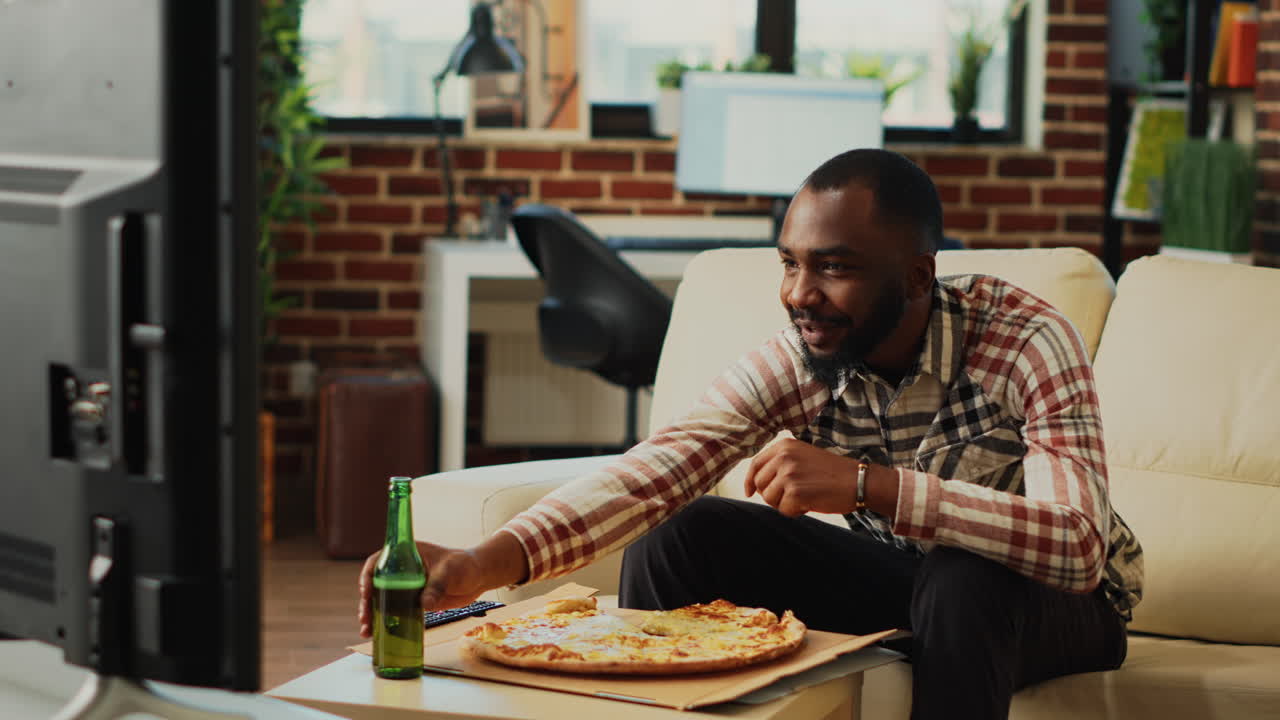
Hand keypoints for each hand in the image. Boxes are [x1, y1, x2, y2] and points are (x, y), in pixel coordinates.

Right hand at [356, 541, 488, 638]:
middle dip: (367, 602)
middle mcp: (403, 570)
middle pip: (376, 584)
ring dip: (373, 615)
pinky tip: (379, 635)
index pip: (379, 561)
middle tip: (365, 618)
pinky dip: (388, 623)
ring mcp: (408, 586)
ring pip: (383, 600)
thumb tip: (424, 605)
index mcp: (407, 554)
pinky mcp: (415, 602)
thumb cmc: (465, 566)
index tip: (366, 591)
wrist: (480, 577)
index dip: (368, 575)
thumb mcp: (450, 572)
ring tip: (368, 631)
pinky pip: (397, 612)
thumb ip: (437, 586)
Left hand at [743, 438, 862, 516]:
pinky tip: (811, 503)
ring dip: (785, 504)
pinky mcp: (795, 491)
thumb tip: (754, 485)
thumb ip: (780, 464)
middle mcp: (783, 456)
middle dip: (773, 495)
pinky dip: (796, 512)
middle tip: (793, 496)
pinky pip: (784, 510)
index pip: (755, 464)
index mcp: (784, 446)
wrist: (858, 481)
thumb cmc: (832, 473)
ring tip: (804, 497)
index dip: (750, 481)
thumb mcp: (803, 457)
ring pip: (769, 499)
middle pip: (760, 484)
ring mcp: (788, 473)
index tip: (750, 492)